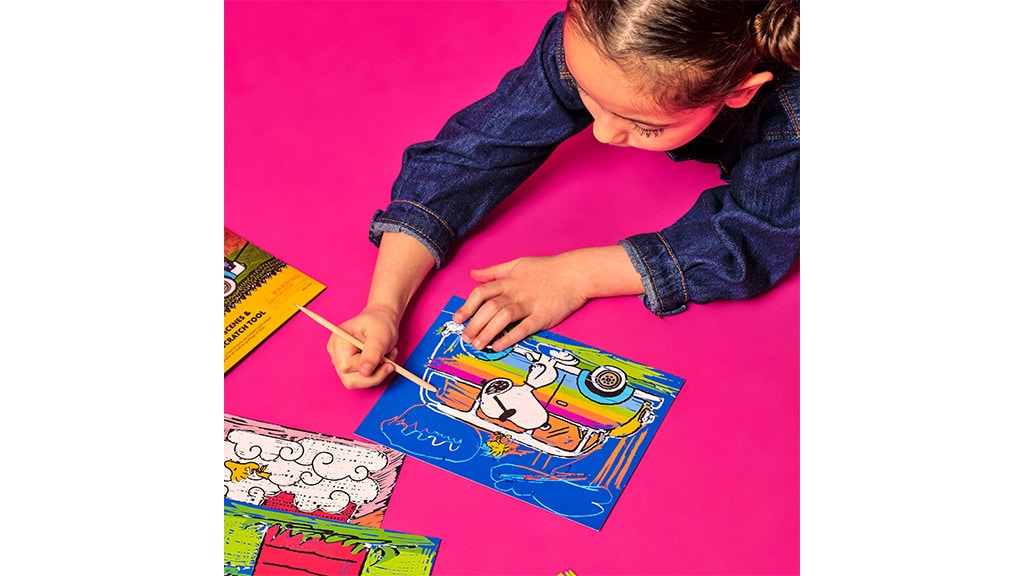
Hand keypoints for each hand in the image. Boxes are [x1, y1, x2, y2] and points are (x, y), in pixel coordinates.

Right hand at [326, 304, 400, 388]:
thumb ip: (372, 353)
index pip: (347, 367)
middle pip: (350, 380)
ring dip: (377, 373)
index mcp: (338, 342)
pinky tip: (382, 359)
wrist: (381, 318)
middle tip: (390, 361)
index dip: (368, 368)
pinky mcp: (350, 368)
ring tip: (386, 357)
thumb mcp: (380, 335)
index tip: (386, 360)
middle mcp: (335, 354)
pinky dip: (376, 373)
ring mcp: (341, 363)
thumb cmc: (380, 323)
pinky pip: (363, 380)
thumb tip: (364, 372)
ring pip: (357, 382)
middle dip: (374, 374)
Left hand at [452, 253, 589, 351]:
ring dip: (487, 332)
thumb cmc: (546, 269)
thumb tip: (473, 274)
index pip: (481, 292)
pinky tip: (498, 346)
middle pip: (489, 308)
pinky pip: (524, 327)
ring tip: (478, 345)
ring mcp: (530, 304)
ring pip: (503, 317)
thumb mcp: (517, 264)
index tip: (457, 319)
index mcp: (508, 280)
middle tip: (466, 339)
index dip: (467, 306)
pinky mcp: (543, 315)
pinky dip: (510, 337)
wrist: (575, 273)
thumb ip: (494, 271)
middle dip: (474, 324)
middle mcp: (516, 292)